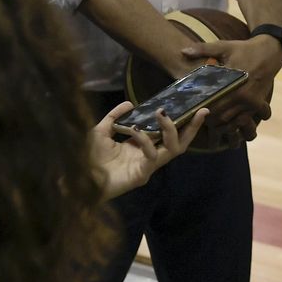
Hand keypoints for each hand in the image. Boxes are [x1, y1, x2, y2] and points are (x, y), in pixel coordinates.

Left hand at [94, 101, 208, 199]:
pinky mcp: (143, 174)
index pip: (167, 133)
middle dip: (192, 127)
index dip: (180, 121)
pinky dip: (145, 141)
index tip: (191, 106)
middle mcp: (150, 156)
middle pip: (179, 143)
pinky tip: (136, 131)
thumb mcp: (101, 131)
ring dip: (170, 130)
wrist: (79, 178)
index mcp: (142, 146)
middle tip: (201, 111)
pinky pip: (152, 156)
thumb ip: (115, 117)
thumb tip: (130, 103)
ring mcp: (148, 167)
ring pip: (173, 149)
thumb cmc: (89, 158)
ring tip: (162, 113)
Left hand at [182, 36, 281, 140]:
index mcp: (232, 81)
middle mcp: (242, 95)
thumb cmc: (244, 49)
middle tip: (200, 117)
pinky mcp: (258, 104)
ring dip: (222, 123)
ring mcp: (252, 101)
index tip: (194, 109)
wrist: (270, 52)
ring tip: (212, 122)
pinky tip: (229, 121)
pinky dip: (236, 123)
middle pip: (221, 115)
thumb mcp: (224, 46)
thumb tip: (183, 51)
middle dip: (210, 119)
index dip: (202, 109)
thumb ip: (202, 49)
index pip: (212, 102)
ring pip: (232, 121)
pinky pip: (245, 119)